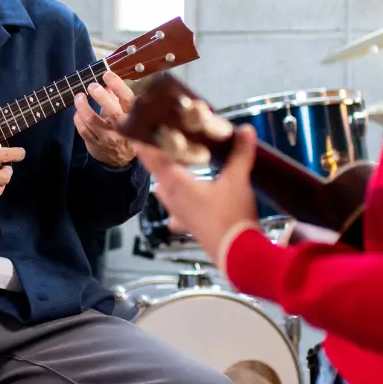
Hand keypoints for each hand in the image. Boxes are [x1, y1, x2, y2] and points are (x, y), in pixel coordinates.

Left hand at [73, 71, 137, 167]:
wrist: (120, 158)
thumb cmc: (123, 129)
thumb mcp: (125, 114)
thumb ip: (117, 98)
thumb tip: (107, 83)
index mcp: (132, 117)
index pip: (128, 99)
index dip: (118, 86)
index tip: (107, 75)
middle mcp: (121, 128)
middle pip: (112, 112)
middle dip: (100, 97)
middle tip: (91, 86)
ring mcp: (107, 138)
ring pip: (92, 121)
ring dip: (83, 107)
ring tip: (79, 96)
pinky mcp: (95, 145)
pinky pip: (83, 130)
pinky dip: (78, 119)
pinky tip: (78, 112)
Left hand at [136, 127, 259, 264]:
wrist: (239, 255)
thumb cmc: (231, 216)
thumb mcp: (237, 180)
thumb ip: (240, 153)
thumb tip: (245, 129)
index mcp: (177, 184)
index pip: (153, 158)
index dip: (145, 143)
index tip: (136, 128)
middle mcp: (172, 199)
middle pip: (157, 173)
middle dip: (159, 157)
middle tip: (165, 141)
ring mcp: (179, 215)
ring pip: (164, 192)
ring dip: (167, 178)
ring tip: (176, 165)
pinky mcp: (188, 227)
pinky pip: (176, 212)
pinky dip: (177, 203)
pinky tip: (184, 203)